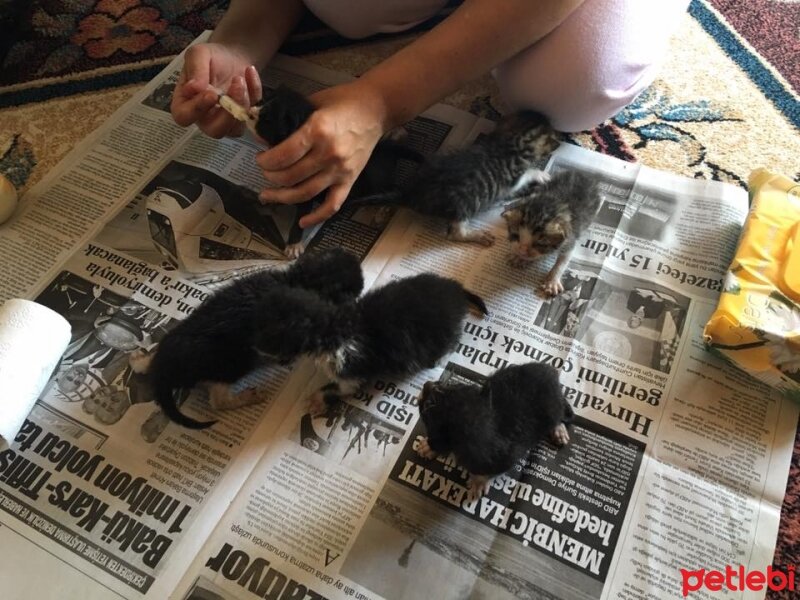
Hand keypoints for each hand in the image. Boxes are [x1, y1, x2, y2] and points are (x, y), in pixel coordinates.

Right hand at [170, 42, 261, 137]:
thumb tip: (194, 88)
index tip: (211, 93)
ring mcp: (225, 122)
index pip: (184, 117)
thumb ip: (195, 69)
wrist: (232, 56)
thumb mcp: (199, 54)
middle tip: (235, 86)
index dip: (197, 109)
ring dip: (242, 103)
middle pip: (214, 130)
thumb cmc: (210, 58)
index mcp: (184, 103)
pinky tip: (249, 72)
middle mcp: (203, 118)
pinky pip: (251, 115)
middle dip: (227, 112)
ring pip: (235, 128)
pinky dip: (254, 93)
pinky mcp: (242, 119)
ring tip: (240, 77)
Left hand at [255, 81, 386, 227]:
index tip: (260, 159)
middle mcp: (328, 154)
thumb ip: (290, 118)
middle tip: (265, 172)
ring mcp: (340, 170)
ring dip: (282, 197)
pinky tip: (302, 223)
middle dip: (270, 177)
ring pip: (305, 193)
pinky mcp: (350, 180)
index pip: (284, 155)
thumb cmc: (343, 101)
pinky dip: (316, 217)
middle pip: (290, 176)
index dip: (266, 161)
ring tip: (268, 195)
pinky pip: (332, 205)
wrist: (376, 109)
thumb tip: (264, 135)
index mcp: (318, 131)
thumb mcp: (313, 102)